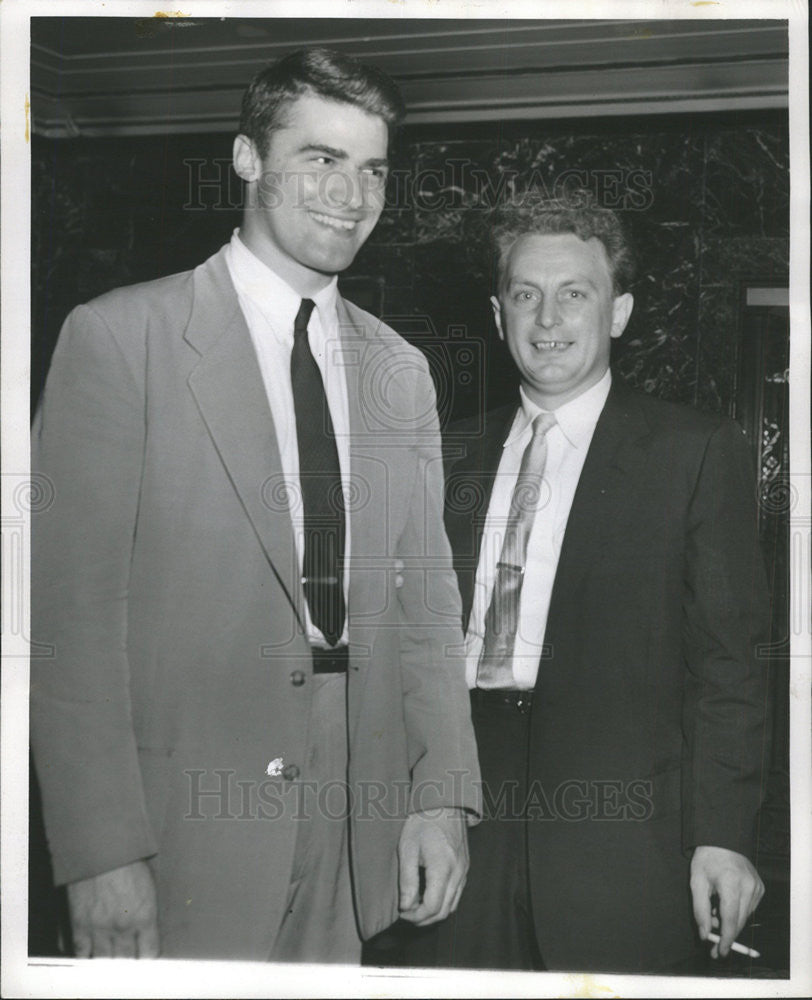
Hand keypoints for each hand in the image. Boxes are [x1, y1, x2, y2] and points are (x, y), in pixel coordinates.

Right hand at [67, 860, 159, 957]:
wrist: (101, 847)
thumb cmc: (128, 859)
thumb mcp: (149, 884)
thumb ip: (148, 909)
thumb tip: (147, 927)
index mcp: (145, 916)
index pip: (149, 953)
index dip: (147, 958)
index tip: (145, 958)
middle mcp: (124, 927)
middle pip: (126, 963)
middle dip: (128, 964)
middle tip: (127, 963)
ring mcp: (100, 929)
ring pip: (103, 962)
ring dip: (106, 962)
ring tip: (109, 961)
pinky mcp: (79, 925)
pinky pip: (80, 953)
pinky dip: (84, 957)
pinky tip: (89, 957)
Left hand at [398, 807, 467, 925]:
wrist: (443, 803)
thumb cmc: (422, 823)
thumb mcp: (407, 848)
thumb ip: (407, 880)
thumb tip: (406, 907)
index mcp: (442, 868)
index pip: (433, 907)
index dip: (415, 916)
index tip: (402, 912)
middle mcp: (458, 873)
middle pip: (444, 911)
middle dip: (424, 919)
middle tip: (406, 913)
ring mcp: (464, 871)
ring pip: (453, 906)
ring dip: (434, 912)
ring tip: (415, 906)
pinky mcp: (465, 867)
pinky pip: (457, 894)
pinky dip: (444, 902)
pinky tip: (428, 895)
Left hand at [690, 845, 763, 957]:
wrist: (723, 839)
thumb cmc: (706, 860)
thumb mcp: (696, 882)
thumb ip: (700, 910)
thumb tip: (704, 935)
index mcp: (730, 883)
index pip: (731, 919)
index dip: (725, 939)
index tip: (719, 953)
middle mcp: (748, 886)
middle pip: (739, 922)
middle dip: (726, 936)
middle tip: (713, 946)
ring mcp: (757, 887)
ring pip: (745, 917)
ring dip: (730, 922)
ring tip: (713, 912)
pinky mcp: (760, 887)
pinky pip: (749, 908)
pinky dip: (737, 912)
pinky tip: (725, 903)